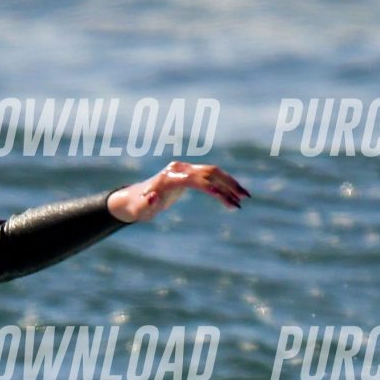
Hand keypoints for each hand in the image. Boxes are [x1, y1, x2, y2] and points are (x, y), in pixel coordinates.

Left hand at [108, 161, 248, 222]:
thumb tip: (152, 196)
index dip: (212, 189)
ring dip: (230, 183)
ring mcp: (186, 169)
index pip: (196, 180)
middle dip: (228, 185)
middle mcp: (180, 169)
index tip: (226, 201)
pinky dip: (224, 184)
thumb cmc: (137, 207)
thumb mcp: (139, 210)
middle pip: (209, 173)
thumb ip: (145, 205)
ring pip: (214, 172)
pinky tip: (235, 195)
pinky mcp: (190, 174)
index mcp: (170, 177)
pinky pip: (211, 177)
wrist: (134, 199)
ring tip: (245, 197)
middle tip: (242, 199)